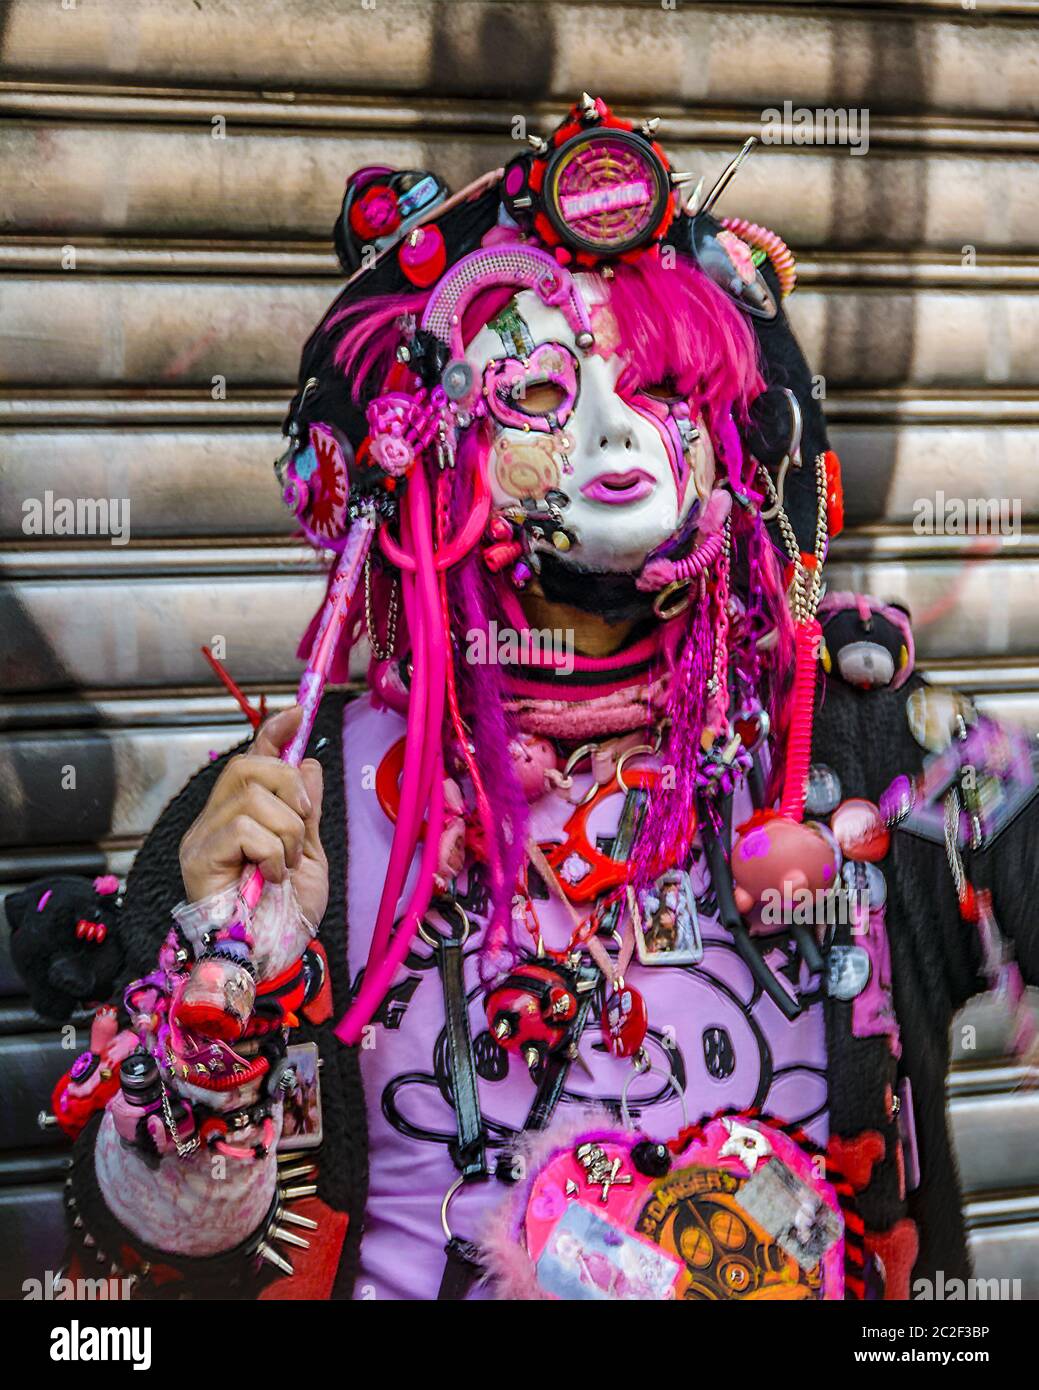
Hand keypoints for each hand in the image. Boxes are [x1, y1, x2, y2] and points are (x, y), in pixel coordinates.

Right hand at [179, 706, 328, 926]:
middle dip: (287, 788)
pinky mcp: (198, 858)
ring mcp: (202, 838)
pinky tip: (271, 878)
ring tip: (284, 866)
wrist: (275, 961)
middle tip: (301, 825)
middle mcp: (214, 822)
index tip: (298, 712)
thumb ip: (305, 812)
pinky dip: (270, 851)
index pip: (252, 759)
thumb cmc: (287, 916)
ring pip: (251, 796)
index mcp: (241, 817)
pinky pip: (243, 827)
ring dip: (285, 831)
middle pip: (247, 766)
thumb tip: (307, 762)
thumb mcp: (308, 855)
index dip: (273, 732)